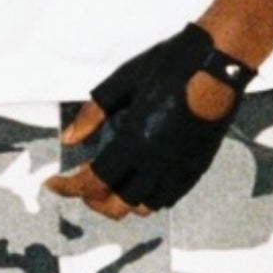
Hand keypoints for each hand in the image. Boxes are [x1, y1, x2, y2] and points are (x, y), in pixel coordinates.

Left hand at [42, 23, 254, 218]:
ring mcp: (180, 170)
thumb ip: (94, 113)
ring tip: (109, 183)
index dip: (69, 187)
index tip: (53, 183)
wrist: (219, 65)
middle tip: (80, 184)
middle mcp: (158, 164)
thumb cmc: (172, 66)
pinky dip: (146, 196)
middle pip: (117, 204)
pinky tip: (139, 178)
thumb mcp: (124, 81)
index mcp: (136, 141)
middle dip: (92, 199)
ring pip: (143, 207)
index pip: (94, 181)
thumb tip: (70, 138)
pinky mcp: (196, 169)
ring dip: (120, 200)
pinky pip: (167, 198)